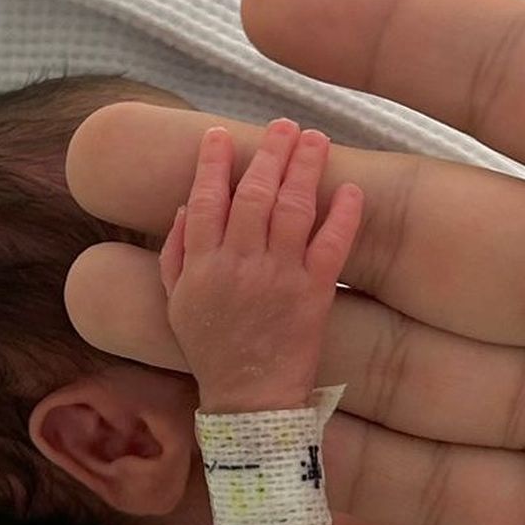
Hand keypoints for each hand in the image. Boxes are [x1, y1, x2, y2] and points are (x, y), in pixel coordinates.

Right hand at [157, 119, 360, 412]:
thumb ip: (175, 253)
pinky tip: (349, 190)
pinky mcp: (314, 293)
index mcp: (201, 264)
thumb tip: (185, 207)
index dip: (212, 163)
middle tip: (283, 125)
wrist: (248, 399)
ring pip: (291, 209)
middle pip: (253, 194)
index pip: (205, 199)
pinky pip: (331, 246)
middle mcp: (238, 263)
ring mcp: (278, 276)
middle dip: (268, 153)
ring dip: (304, 168)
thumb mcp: (176, 304)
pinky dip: (342, 216)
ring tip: (314, 139)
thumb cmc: (211, 351)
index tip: (219, 135)